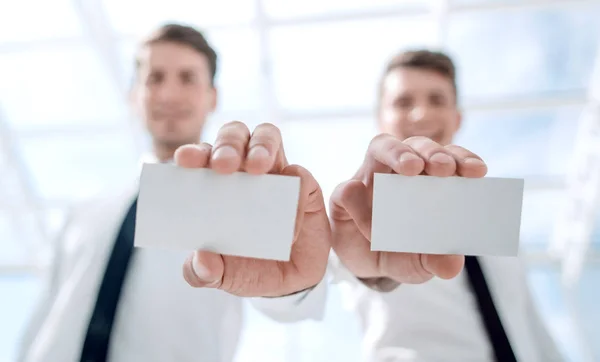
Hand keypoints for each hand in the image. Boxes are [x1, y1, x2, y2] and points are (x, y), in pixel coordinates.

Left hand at [176, 121, 330, 296]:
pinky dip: (294, 191)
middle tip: (223, 166)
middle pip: (234, 135)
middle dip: (227, 144)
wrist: (288, 285)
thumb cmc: (248, 268)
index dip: (193, 153)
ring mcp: (275, 173)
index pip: (201, 157)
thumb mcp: (220, 276)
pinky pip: (300, 175)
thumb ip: (202, 272)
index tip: (184, 161)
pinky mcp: (304, 185)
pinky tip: (289, 221)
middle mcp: (243, 170)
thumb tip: (201, 260)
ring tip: (257, 168)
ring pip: (268, 136)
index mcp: (215, 184)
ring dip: (261, 145)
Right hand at [329, 134, 487, 283]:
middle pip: (416, 144)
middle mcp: (400, 171)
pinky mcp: (344, 195)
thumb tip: (452, 264)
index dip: (463, 159)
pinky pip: (348, 189)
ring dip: (397, 153)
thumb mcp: (423, 262)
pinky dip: (358, 201)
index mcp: (429, 180)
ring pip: (381, 146)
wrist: (370, 268)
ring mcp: (370, 177)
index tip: (477, 172)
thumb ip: (438, 261)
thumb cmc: (404, 253)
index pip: (448, 158)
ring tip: (410, 168)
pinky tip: (369, 224)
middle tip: (443, 168)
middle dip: (432, 152)